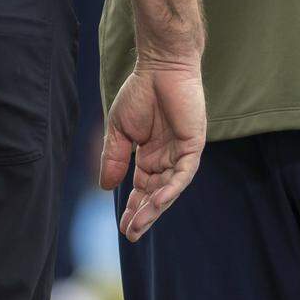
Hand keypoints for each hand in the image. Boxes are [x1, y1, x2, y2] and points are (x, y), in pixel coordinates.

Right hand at [98, 61, 206, 241]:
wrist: (160, 66)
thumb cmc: (140, 92)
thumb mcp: (120, 129)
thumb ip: (113, 157)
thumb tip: (106, 188)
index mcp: (150, 155)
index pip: (143, 188)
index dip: (133, 206)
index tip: (122, 227)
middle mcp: (167, 158)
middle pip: (156, 193)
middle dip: (144, 214)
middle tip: (130, 234)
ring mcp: (182, 153)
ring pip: (170, 188)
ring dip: (154, 207)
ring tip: (138, 224)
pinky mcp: (193, 145)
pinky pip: (184, 174)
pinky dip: (171, 188)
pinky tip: (157, 201)